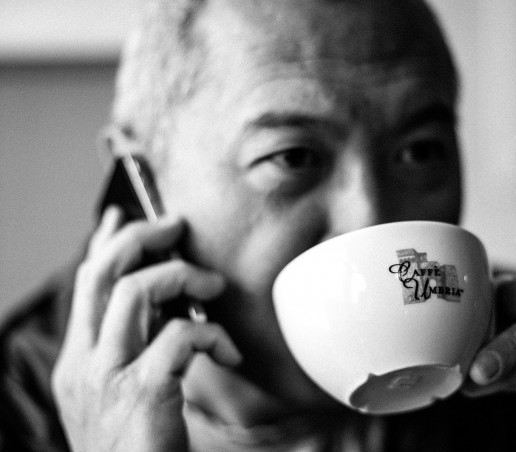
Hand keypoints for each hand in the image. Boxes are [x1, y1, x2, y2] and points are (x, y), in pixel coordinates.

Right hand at [51, 206, 241, 451]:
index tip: (123, 215)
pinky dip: (211, 334)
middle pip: (102, 274)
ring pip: (134, 292)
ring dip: (182, 276)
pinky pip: (179, 337)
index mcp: (77, 363)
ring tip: (213, 286)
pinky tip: (228, 353)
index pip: (84, 285)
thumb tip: (164, 309)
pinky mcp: (142, 395)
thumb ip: (133, 352)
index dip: (103, 243)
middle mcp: (83, 365)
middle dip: (139, 238)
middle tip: (175, 228)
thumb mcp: (121, 396)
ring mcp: (107, 379)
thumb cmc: (136, 448)